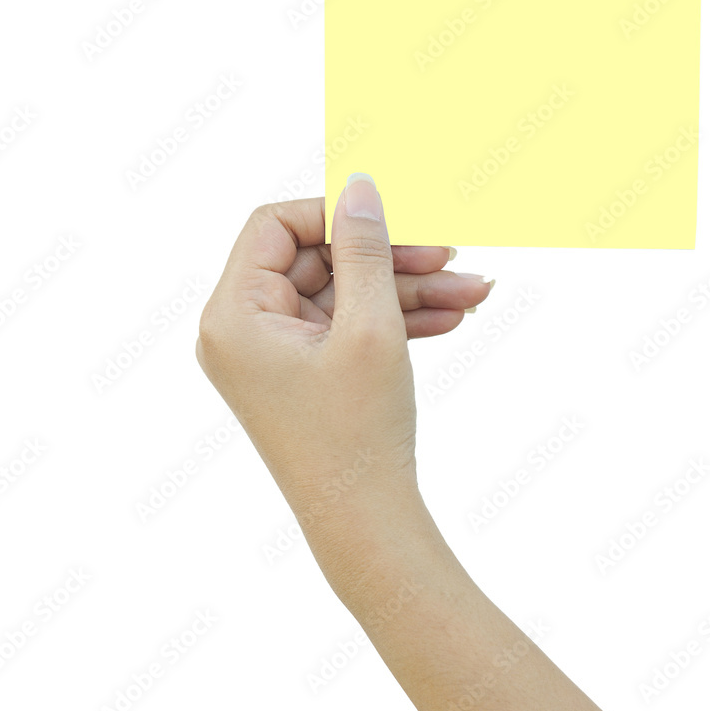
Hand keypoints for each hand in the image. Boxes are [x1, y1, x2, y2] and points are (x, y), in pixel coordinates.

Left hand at [195, 173, 493, 523]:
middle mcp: (243, 331)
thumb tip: (359, 186)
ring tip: (474, 289)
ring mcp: (274, 354)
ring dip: (407, 289)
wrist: (367, 524)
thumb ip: (365, 249)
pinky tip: (453, 314)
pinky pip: (347, 326)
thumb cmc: (359, 433)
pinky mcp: (303, 372)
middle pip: (318, 260)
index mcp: (235, 315)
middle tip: (451, 252)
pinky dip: (394, 320)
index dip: (335, 214)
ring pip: (343, 294)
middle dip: (390, 257)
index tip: (395, 219)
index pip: (275, 225)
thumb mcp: (369, 328)